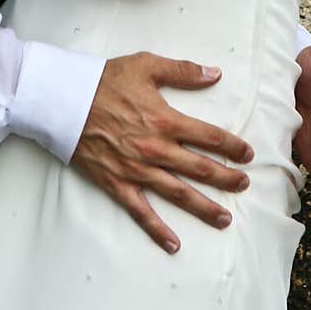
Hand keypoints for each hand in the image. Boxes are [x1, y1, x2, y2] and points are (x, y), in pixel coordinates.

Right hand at [72, 52, 253, 252]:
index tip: (246, 154)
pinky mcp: (117, 183)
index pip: (209, 137)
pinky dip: (157, 229)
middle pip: (200, 168)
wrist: (64, 100)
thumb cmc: (104, 80)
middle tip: (244, 185)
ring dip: (203, 207)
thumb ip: (183, 71)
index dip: (231, 146)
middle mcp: (156, 149)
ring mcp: (137, 170)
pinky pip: (141, 211)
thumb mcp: (145, 65)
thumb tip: (215, 73)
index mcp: (165, 120)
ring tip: (224, 218)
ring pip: (178, 193)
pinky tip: (173, 244)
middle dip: (226, 178)